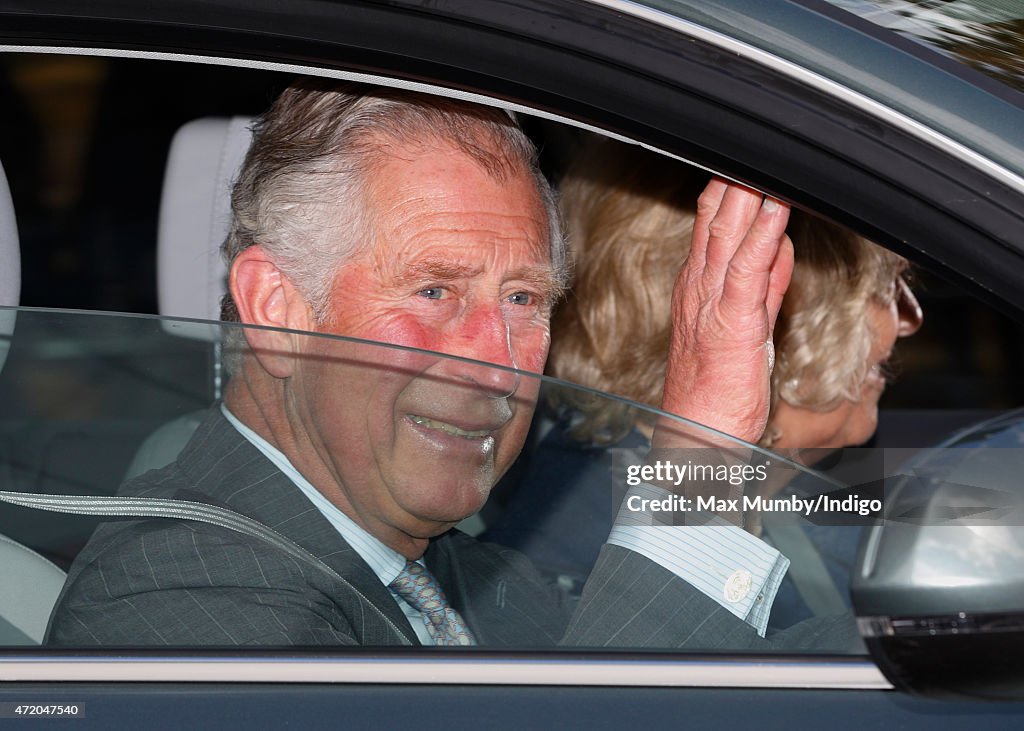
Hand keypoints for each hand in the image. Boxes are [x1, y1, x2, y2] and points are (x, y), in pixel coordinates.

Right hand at [658, 179, 793, 445]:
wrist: (698, 434)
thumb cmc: (717, 392)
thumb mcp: (746, 328)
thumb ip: (764, 284)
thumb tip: (778, 245)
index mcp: (700, 289)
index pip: (713, 225)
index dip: (729, 188)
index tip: (747, 157)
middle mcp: (700, 289)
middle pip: (717, 219)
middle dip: (736, 177)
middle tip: (755, 137)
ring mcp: (712, 302)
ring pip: (729, 233)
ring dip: (747, 192)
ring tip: (764, 155)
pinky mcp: (732, 321)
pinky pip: (748, 267)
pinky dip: (762, 232)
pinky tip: (775, 205)